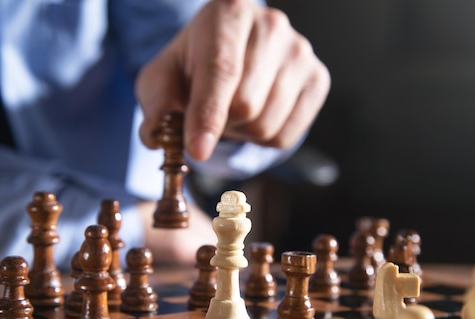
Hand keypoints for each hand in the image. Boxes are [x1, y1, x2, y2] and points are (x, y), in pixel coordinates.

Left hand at [136, 0, 330, 160]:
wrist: (229, 55)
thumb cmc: (192, 67)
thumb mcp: (161, 78)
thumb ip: (156, 103)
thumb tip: (157, 136)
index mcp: (228, 11)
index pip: (221, 70)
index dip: (207, 114)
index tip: (197, 150)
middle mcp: (271, 25)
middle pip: (246, 104)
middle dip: (221, 123)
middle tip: (210, 111)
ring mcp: (300, 51)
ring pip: (267, 124)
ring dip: (241, 132)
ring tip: (233, 110)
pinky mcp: (318, 79)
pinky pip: (287, 136)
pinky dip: (263, 139)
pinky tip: (256, 114)